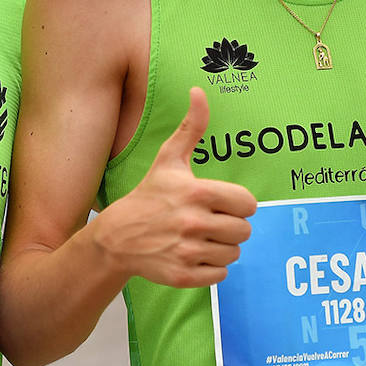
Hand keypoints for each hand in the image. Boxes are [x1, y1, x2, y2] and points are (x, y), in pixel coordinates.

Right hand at [93, 88, 256, 287]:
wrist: (117, 237)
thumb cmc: (149, 195)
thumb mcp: (169, 159)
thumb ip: (191, 127)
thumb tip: (199, 90)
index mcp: (198, 193)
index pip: (248, 204)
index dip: (237, 204)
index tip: (220, 203)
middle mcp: (195, 223)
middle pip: (244, 231)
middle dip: (230, 226)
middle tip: (209, 221)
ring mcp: (189, 251)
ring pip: (234, 254)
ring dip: (221, 247)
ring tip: (200, 238)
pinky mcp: (184, 275)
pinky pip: (221, 275)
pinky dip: (211, 267)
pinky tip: (193, 254)